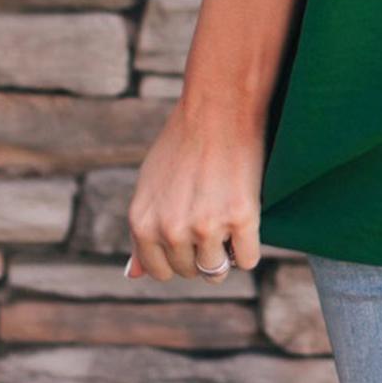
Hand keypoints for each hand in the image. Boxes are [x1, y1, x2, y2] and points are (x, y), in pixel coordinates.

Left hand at [125, 97, 264, 281]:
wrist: (219, 106)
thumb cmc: (183, 142)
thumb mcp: (149, 186)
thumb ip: (142, 232)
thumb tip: (132, 276)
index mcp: (143, 223)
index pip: (159, 271)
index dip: (178, 256)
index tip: (191, 237)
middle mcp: (171, 229)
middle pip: (190, 271)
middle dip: (202, 253)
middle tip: (213, 219)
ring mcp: (207, 226)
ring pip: (217, 270)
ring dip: (226, 254)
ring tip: (229, 222)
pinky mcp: (242, 217)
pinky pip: (248, 258)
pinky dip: (249, 248)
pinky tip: (246, 223)